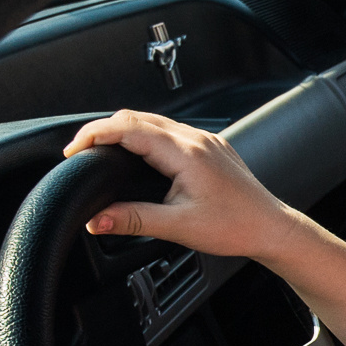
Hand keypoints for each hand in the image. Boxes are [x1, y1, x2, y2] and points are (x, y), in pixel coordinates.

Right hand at [61, 111, 294, 260]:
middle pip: (138, 118)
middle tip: (80, 149)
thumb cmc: (235, 227)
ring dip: (125, 131)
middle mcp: (195, 139)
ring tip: (102, 149)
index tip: (73, 149)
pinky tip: (138, 153)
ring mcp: (205, 140)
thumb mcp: (178, 226)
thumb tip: (96, 219)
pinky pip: (171, 131)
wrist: (272, 228)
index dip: (95, 134)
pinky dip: (146, 137)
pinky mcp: (211, 148)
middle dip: (104, 129)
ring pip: (155, 122)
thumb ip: (133, 219)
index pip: (129, 128)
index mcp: (185, 152)